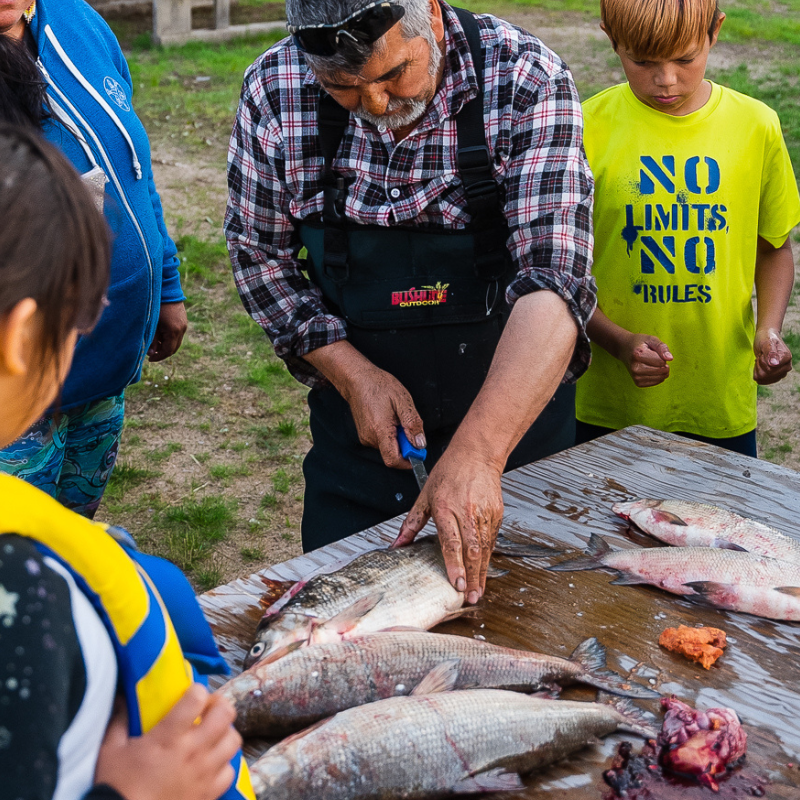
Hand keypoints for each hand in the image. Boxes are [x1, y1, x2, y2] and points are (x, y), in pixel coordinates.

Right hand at [94, 684, 240, 799]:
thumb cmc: (116, 785)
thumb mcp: (111, 749)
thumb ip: (119, 721)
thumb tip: (123, 699)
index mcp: (169, 736)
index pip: (196, 698)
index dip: (196, 690)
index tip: (190, 694)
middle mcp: (192, 751)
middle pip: (225, 714)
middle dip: (219, 705)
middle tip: (207, 709)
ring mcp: (204, 773)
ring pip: (233, 740)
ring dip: (224, 733)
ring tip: (212, 735)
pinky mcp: (208, 794)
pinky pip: (229, 771)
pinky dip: (224, 764)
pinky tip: (211, 763)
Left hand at [147, 301, 187, 361]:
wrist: (168, 290)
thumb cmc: (157, 306)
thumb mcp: (152, 324)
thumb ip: (152, 339)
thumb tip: (151, 353)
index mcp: (173, 331)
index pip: (168, 350)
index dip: (159, 357)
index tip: (150, 359)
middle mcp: (181, 330)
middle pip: (174, 348)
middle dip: (163, 353)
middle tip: (152, 355)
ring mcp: (184, 326)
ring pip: (176, 342)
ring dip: (166, 346)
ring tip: (155, 344)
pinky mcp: (183, 322)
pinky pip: (178, 335)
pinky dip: (170, 339)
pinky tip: (161, 336)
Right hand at [342, 363, 424, 468]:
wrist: (357, 380)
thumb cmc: (379, 386)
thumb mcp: (403, 400)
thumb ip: (412, 423)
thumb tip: (420, 444)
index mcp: (380, 430)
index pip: (393, 460)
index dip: (408, 461)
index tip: (419, 453)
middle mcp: (370, 437)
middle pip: (393, 454)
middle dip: (405, 445)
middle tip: (407, 425)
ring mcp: (365, 437)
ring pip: (388, 447)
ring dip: (397, 438)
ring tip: (396, 418)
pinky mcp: (364, 435)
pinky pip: (382, 441)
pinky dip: (390, 435)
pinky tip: (389, 418)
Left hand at [391, 444, 502, 603]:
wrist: (476, 454)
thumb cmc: (449, 473)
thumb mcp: (424, 496)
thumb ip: (411, 524)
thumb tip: (397, 545)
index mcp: (445, 508)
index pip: (452, 543)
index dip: (455, 565)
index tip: (457, 583)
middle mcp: (466, 513)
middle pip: (472, 550)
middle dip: (473, 576)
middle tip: (471, 596)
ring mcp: (483, 514)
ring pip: (485, 549)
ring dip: (482, 572)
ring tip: (478, 591)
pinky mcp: (496, 514)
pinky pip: (492, 540)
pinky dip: (489, 557)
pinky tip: (485, 571)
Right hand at [620, 334, 672, 386]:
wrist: (625, 349)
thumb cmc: (640, 343)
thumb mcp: (652, 339)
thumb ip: (662, 347)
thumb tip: (670, 358)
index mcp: (637, 355)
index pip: (661, 361)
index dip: (662, 356)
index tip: (654, 352)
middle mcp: (635, 367)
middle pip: (661, 370)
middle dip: (663, 364)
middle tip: (654, 358)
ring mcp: (635, 376)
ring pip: (660, 378)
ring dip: (661, 371)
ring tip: (653, 363)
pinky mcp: (638, 383)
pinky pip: (656, 382)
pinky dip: (658, 376)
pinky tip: (651, 370)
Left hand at [753, 327, 791, 384]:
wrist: (766, 338)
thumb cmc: (766, 339)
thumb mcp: (767, 343)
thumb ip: (771, 353)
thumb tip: (774, 364)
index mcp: (786, 359)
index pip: (770, 370)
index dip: (762, 361)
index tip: (764, 352)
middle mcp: (786, 367)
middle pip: (765, 375)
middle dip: (759, 365)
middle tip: (762, 355)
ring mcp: (780, 373)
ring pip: (762, 378)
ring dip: (758, 368)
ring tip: (761, 359)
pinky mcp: (774, 376)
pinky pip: (760, 380)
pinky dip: (757, 372)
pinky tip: (760, 365)